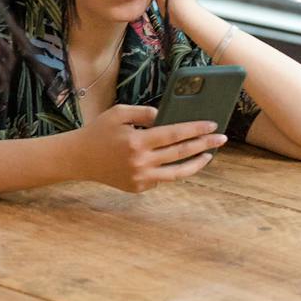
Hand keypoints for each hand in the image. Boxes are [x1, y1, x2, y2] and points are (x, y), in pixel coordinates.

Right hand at [67, 104, 225, 192]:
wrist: (79, 158)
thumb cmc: (99, 131)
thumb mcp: (119, 113)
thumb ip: (144, 113)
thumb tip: (167, 117)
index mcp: (137, 142)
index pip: (174, 134)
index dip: (195, 129)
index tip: (212, 124)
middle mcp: (141, 162)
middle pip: (180, 153)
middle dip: (204, 144)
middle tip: (221, 139)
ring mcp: (140, 178)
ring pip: (177, 173)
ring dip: (196, 163)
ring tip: (208, 155)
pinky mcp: (138, 188)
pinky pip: (161, 178)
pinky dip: (171, 169)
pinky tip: (178, 161)